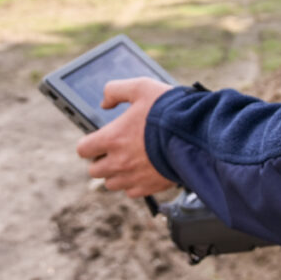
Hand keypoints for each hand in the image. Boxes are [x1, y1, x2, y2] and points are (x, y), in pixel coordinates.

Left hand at [76, 77, 174, 197]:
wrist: (197, 135)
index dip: (89, 144)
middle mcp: (119, 162)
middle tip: (113, 150)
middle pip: (94, 171)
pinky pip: (131, 192)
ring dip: (115, 174)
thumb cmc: (169, 110)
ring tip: (128, 161)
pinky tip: (142, 171)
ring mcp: (134, 177)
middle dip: (101, 160)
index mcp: (112, 138)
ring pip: (111, 184)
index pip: (83, 149)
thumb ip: (116, 90)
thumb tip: (104, 103)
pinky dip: (133, 184)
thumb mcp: (141, 87)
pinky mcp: (150, 187)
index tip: (98, 139)